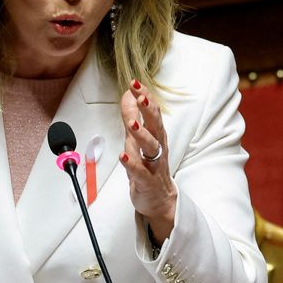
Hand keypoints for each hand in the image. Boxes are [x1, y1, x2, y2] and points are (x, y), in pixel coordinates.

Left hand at [119, 79, 175, 243]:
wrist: (159, 200)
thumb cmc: (149, 166)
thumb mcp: (138, 139)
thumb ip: (132, 117)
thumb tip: (128, 94)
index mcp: (156, 135)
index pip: (151, 112)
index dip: (144, 97)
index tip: (135, 82)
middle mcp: (158, 148)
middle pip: (155, 125)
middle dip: (147, 110)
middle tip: (140, 96)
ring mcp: (153, 165)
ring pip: (150, 147)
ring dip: (141, 134)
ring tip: (131, 124)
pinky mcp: (147, 181)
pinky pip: (140, 172)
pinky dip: (132, 164)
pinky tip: (123, 156)